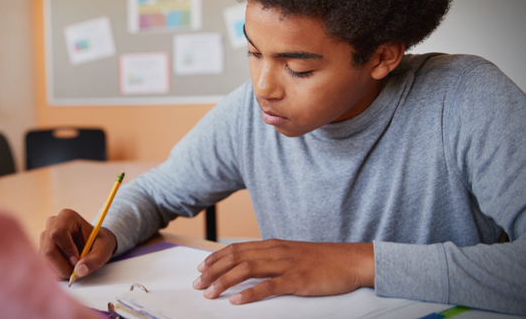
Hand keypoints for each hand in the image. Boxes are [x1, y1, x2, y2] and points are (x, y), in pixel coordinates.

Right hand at [40, 209, 116, 279]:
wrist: (94, 244)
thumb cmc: (98, 243)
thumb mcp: (104, 250)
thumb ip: (94, 260)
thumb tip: (79, 271)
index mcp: (67, 217)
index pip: (57, 233)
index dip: (67, 250)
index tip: (77, 260)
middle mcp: (52, 224)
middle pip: (48, 250)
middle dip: (62, 265)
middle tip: (75, 271)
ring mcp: (45, 237)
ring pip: (44, 260)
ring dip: (59, 270)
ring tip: (73, 269)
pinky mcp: (42, 249)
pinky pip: (43, 265)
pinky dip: (55, 272)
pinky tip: (66, 269)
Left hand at [192, 239, 373, 303]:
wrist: (350, 260)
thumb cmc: (322, 261)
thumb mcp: (292, 254)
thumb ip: (271, 259)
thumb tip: (249, 266)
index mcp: (273, 245)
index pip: (236, 249)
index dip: (215, 258)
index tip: (200, 268)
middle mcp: (275, 251)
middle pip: (236, 258)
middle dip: (213, 271)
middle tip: (197, 284)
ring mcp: (286, 265)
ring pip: (246, 270)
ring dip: (224, 281)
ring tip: (209, 292)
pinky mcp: (297, 280)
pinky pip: (269, 286)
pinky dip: (250, 293)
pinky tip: (236, 301)